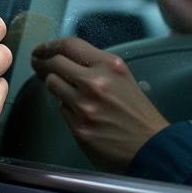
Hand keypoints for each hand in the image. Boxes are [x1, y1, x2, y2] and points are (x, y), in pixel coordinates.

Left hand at [31, 37, 167, 171]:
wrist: (153, 147)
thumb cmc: (138, 113)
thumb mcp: (123, 79)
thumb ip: (96, 67)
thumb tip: (65, 61)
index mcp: (109, 66)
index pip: (70, 45)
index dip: (50, 45)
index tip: (40, 50)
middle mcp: (95, 83)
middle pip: (54, 63)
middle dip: (44, 64)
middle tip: (38, 65)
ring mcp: (84, 106)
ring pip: (52, 85)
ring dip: (55, 86)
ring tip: (64, 91)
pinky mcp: (78, 127)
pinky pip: (61, 109)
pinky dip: (66, 108)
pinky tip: (78, 112)